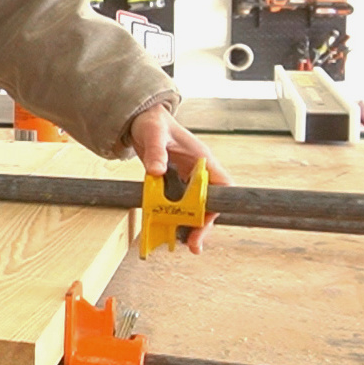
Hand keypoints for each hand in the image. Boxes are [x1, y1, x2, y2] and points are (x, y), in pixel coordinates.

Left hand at [127, 103, 231, 254]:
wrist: (141, 120)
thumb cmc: (153, 122)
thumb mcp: (153, 134)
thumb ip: (156, 152)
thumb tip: (156, 171)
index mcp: (202, 159)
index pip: (222, 185)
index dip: (218, 204)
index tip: (206, 219)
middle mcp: (198, 172)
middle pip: (209, 202)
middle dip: (203, 224)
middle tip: (194, 243)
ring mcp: (186, 179)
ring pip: (195, 207)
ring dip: (191, 225)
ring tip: (187, 244)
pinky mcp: (173, 184)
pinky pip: (178, 205)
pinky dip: (175, 218)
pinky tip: (169, 230)